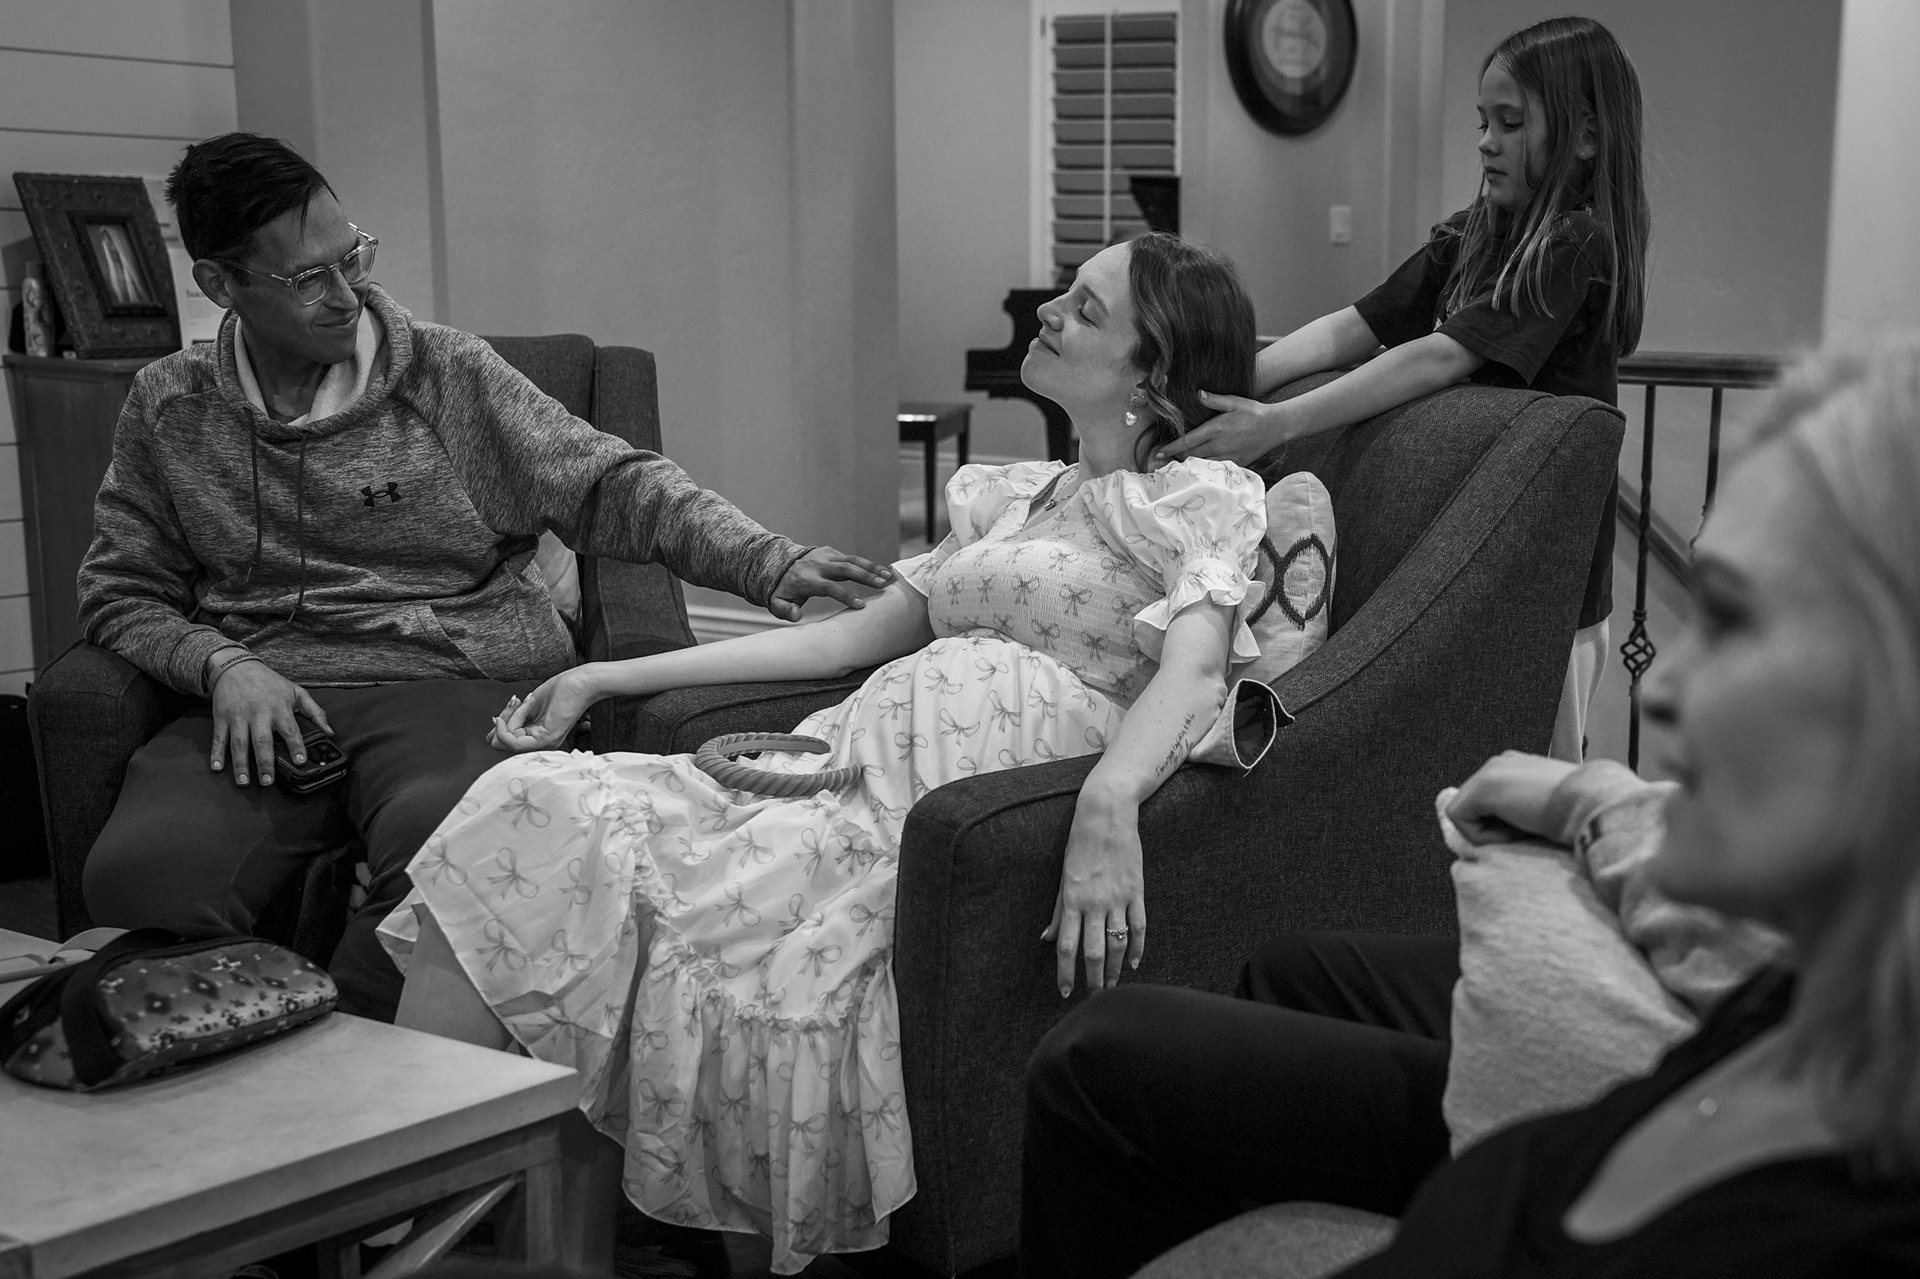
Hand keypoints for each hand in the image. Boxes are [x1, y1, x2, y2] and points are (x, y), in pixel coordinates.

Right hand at [208, 659, 330, 786]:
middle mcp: (258, 713)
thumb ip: (315, 712)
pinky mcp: (221, 717)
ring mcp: (238, 716)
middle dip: (265, 762)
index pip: (290, 729)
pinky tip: (216, 768)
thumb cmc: (269, 682)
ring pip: (239, 743)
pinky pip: (218, 738)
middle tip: (268, 782)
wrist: (237, 667)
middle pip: (262, 741)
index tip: (300, 761)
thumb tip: (330, 731)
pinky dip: (216, 754)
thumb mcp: (296, 692)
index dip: (296, 745)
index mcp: (279, 708)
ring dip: (240, 764)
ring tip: (245, 782)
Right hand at [489, 668, 598, 751]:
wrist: (582, 682)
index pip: (503, 741)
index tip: (513, 701)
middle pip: (500, 742)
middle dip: (503, 718)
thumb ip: (510, 722)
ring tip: (527, 700)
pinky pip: (514, 740)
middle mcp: (539, 745)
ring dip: (511, 716)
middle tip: (517, 700)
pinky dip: (515, 718)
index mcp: (535, 738)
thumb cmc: (559, 690)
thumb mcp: (527, 708)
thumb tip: (489, 737)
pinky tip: (527, 704)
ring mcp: (544, 744)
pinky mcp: (546, 740)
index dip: (501, 722)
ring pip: (505, 741)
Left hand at [769, 547, 894, 621]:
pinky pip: (852, 558)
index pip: (829, 587)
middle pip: (845, 569)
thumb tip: (796, 615)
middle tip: (883, 585)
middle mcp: (818, 565)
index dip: (845, 596)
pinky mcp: (831, 553)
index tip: (860, 606)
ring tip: (889, 577)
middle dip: (865, 576)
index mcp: (807, 580)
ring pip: (852, 560)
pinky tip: (882, 572)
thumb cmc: (782, 590)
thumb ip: (784, 611)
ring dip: (872, 568)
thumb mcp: (777, 603)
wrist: (780, 564)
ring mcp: (825, 556)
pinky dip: (868, 565)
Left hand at [1041, 792, 1145, 996]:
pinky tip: (1135, 962)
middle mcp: (1094, 902)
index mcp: (1072, 899)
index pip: (1066, 945)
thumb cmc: (1079, 845)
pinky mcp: (1136, 891)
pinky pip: (1139, 926)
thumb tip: (1046, 939)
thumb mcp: (1064, 876)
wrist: (1107, 816)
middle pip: (1094, 950)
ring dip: (1116, 968)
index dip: (1065, 972)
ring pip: (1118, 943)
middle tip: (1094, 997)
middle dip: (1094, 978)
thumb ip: (1057, 911)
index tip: (1065, 992)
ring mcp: (1118, 898)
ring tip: (1113, 985)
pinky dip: (1138, 947)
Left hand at [1151, 391, 1287, 465]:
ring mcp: (1227, 456)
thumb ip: (1214, 400)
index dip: (1171, 448)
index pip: (1187, 441)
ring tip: (1174, 468)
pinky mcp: (1235, 463)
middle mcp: (1218, 445)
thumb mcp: (1234, 402)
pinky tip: (1196, 472)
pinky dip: (1204, 472)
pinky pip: (1215, 470)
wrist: (1276, 427)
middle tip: (1160, 462)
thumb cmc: (1254, 412)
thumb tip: (1197, 394)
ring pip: (1201, 465)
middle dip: (1175, 459)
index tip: (1158, 453)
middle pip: (1190, 456)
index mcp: (1215, 429)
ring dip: (1187, 467)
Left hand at [1446, 750, 1578, 845]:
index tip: (1530, 830)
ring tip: (1523, 830)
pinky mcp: (1482, 787)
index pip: (1488, 801)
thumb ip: (1523, 809)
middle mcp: (1500, 763)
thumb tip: (1505, 829)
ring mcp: (1490, 771)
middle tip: (1526, 832)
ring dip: (1490, 832)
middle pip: (1472, 808)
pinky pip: (1459, 819)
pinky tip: (1514, 832)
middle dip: (1494, 827)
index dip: (1502, 825)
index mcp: (1517, 766)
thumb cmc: (1580, 813)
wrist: (1593, 805)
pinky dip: (1482, 836)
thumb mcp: (1549, 808)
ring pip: (1464, 815)